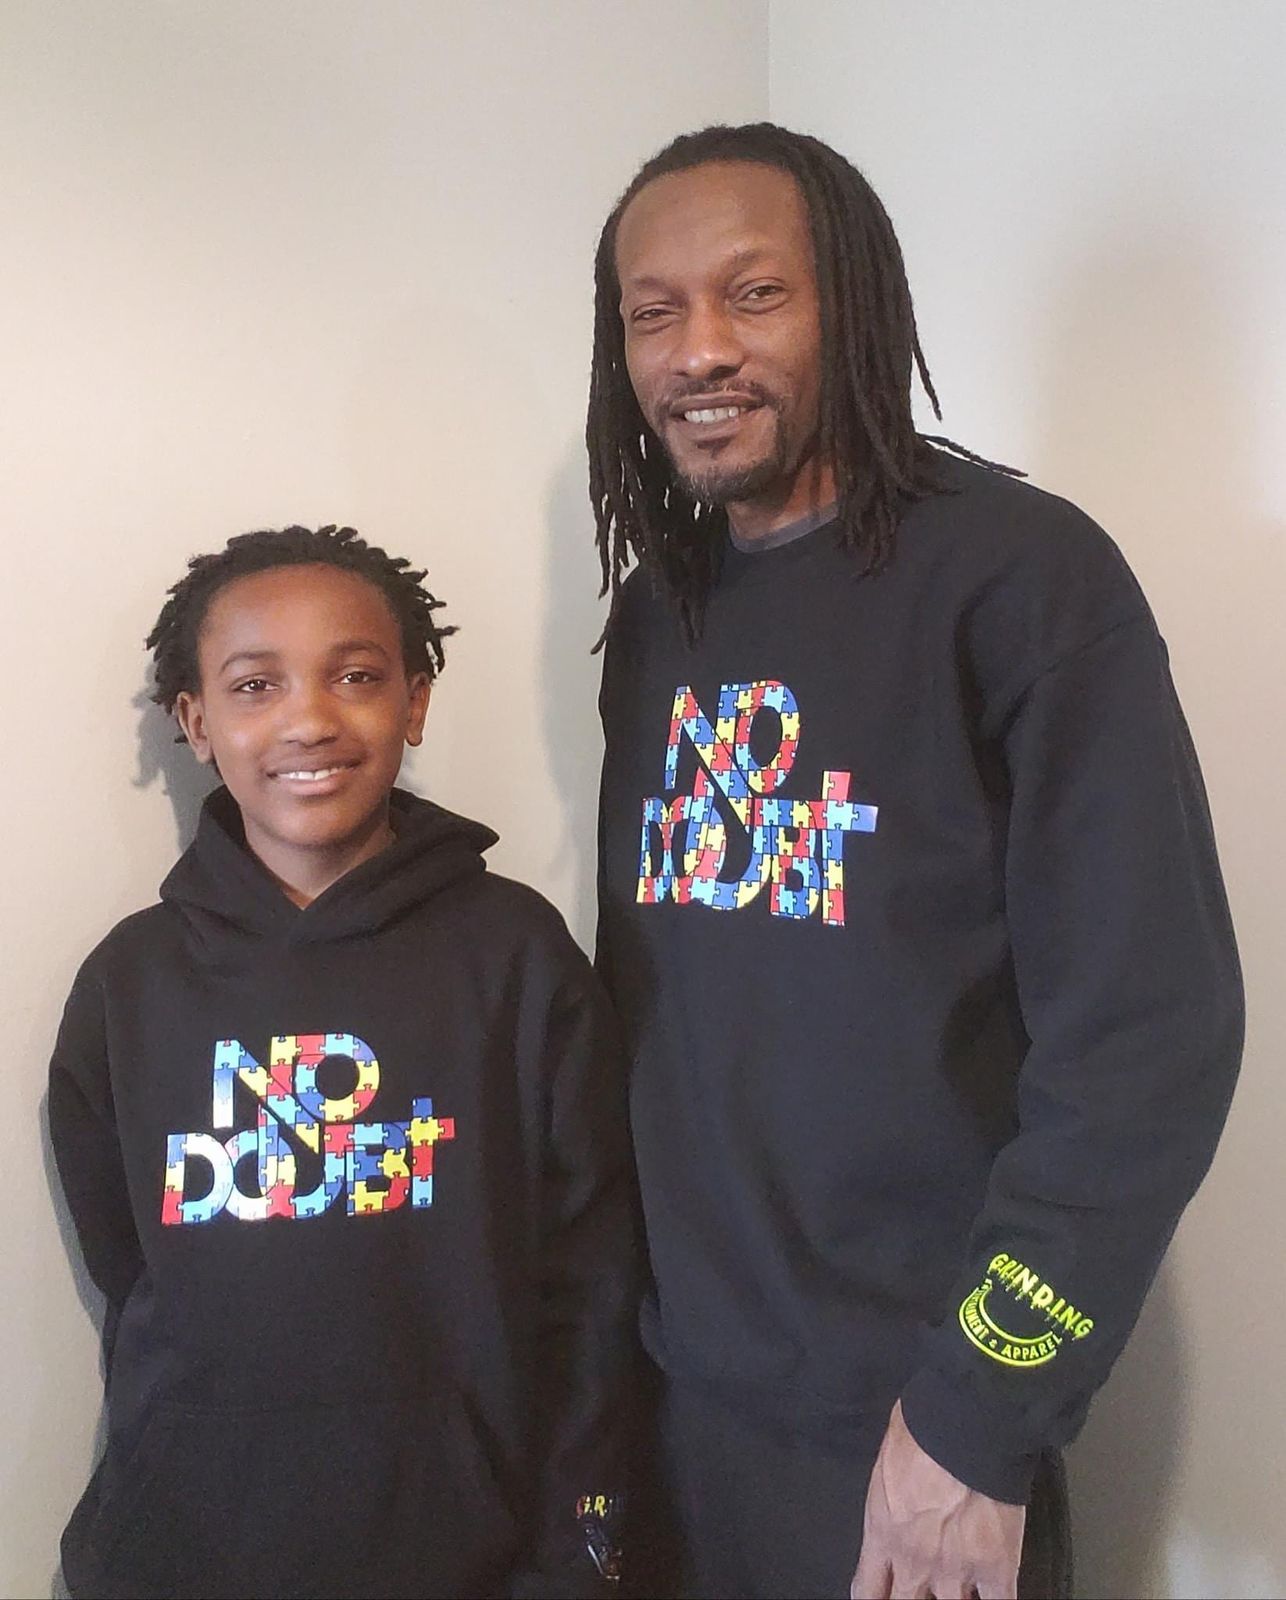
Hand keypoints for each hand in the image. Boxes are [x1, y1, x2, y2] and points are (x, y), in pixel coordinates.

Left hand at [851, 1400, 1025, 1599]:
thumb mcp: (884, 1460)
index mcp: (883, 1532)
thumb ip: (888, 1493)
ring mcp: (957, 1569)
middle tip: (916, 1592)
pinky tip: (995, 1595)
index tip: (879, 1598)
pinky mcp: (996, 1566)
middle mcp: (916, 1560)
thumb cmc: (922, 1429)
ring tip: (958, 1592)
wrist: (966, 1425)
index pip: (867, 1590)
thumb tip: (893, 1490)